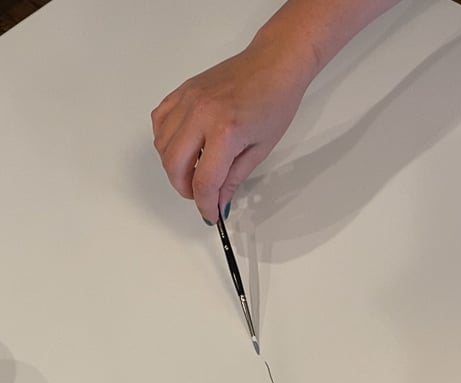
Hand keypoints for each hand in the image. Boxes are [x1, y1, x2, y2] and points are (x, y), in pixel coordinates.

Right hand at [151, 37, 314, 222]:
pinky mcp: (182, 91)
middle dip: (185, 189)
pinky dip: (165, 141)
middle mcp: (200, 114)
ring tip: (195, 171)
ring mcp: (188, 100)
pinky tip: (183, 147)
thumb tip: (219, 202)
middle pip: (174, 166)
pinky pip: (159, 122)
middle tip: (202, 195)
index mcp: (225, 131)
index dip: (206, 205)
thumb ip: (233, 179)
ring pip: (162, 146)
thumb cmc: (275, 101)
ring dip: (174, 167)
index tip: (210, 214)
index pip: (204, 182)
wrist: (274, 64)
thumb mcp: (259, 150)